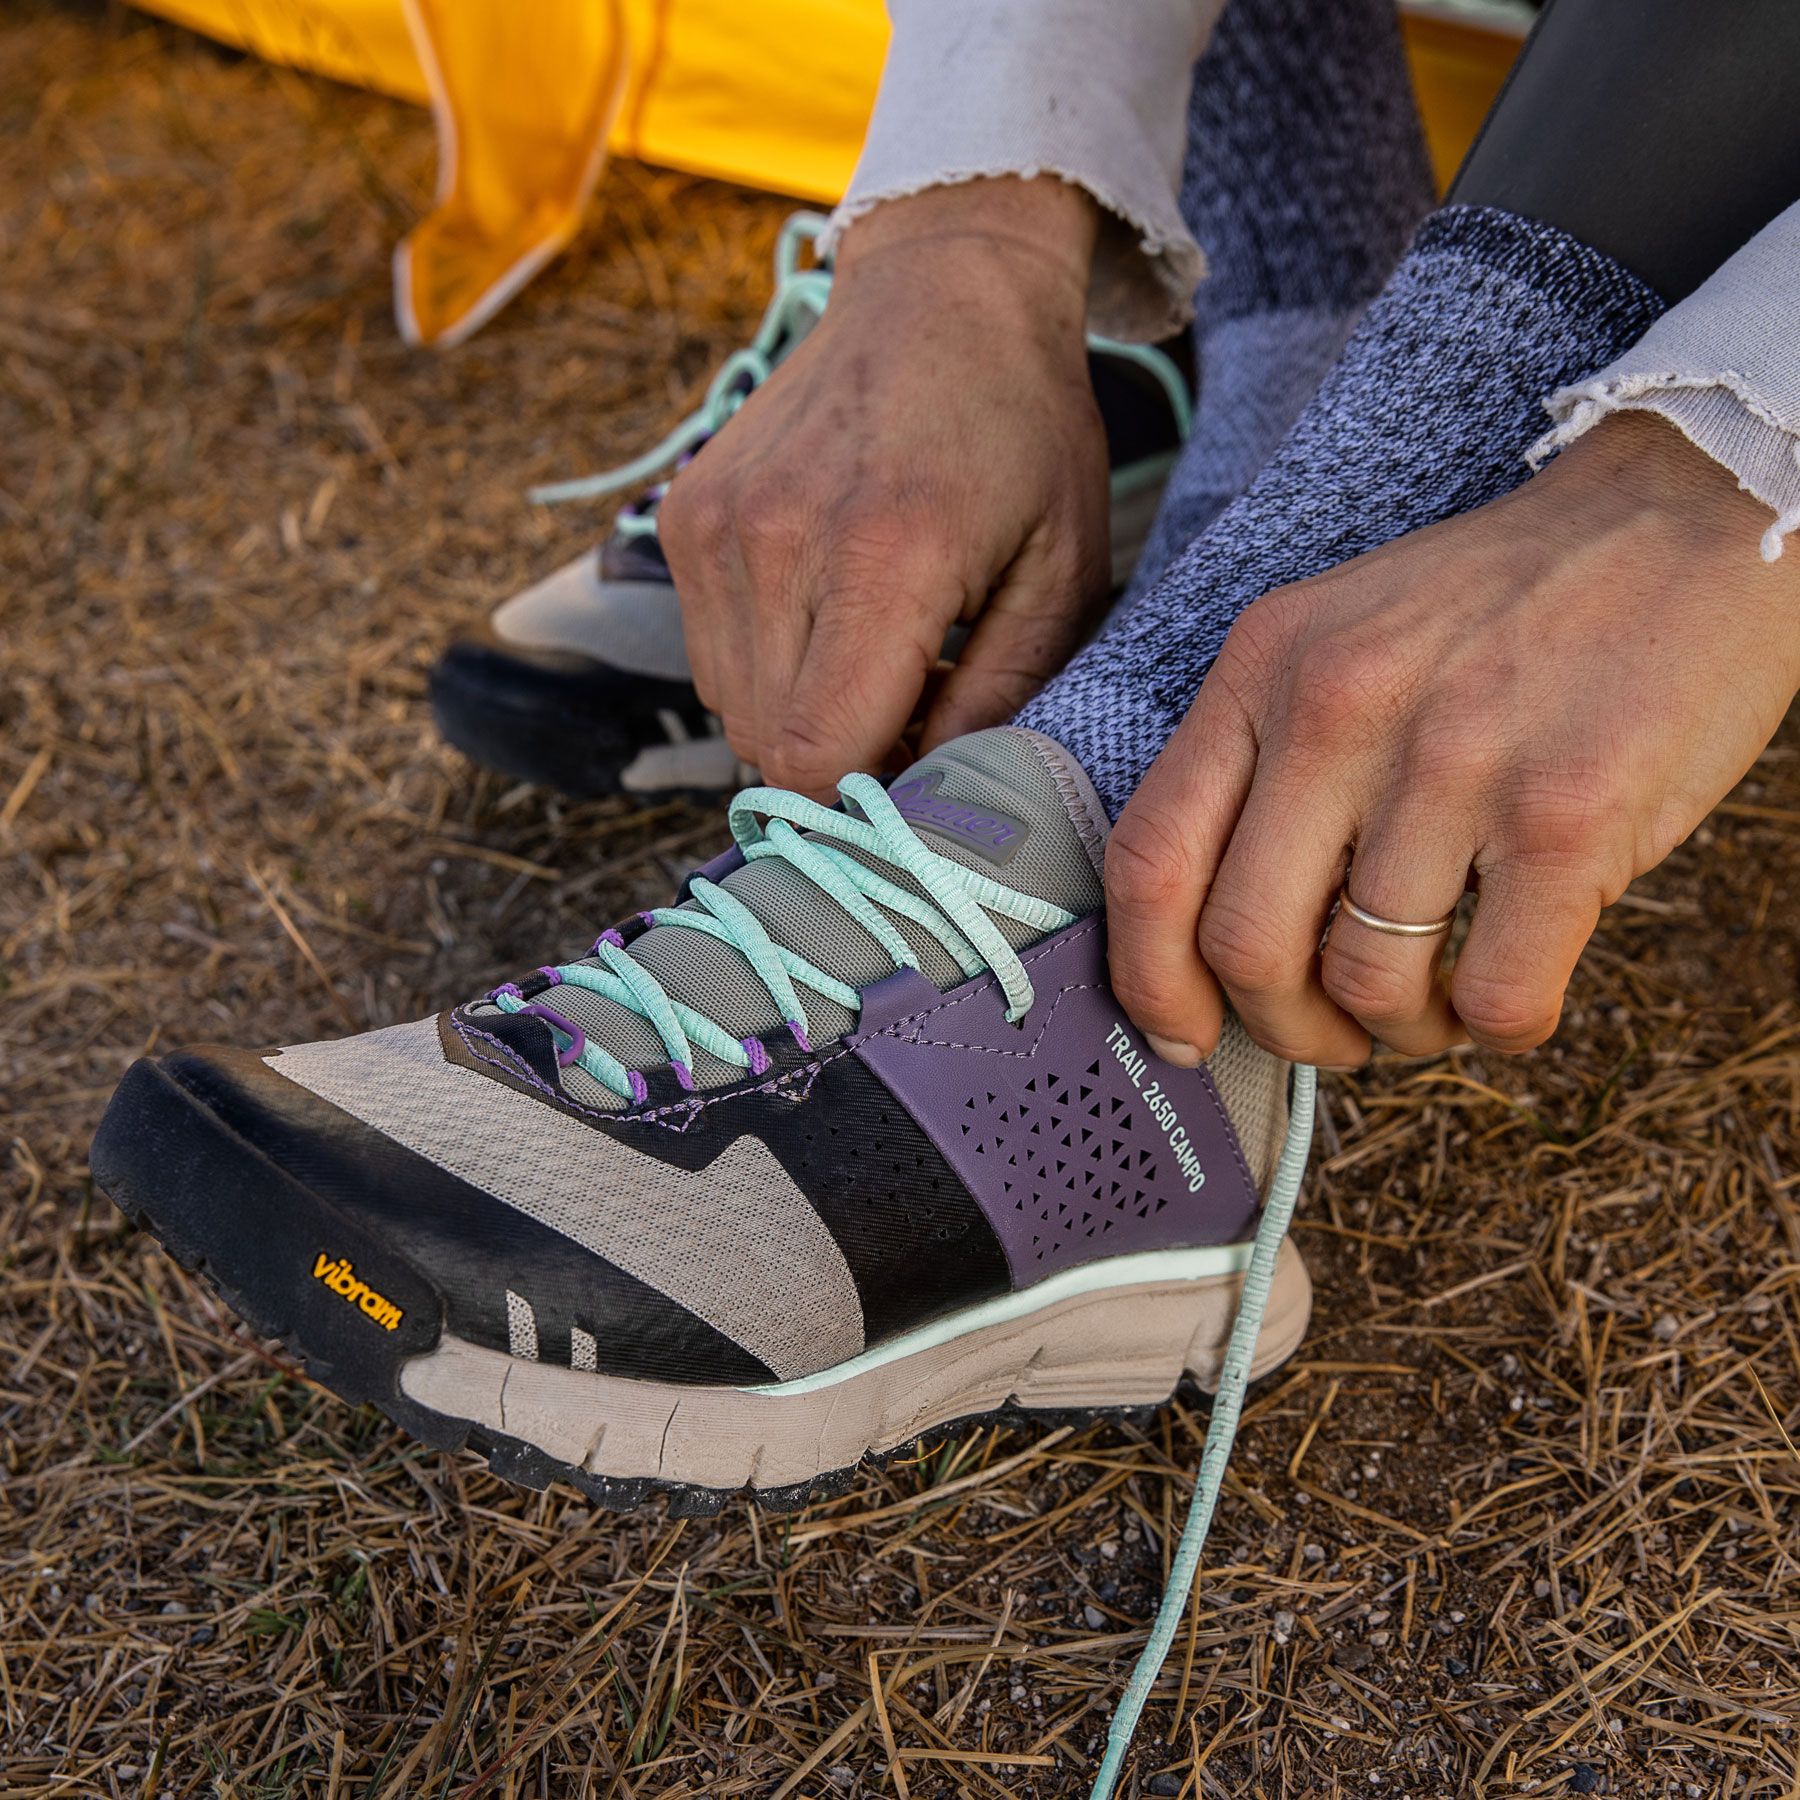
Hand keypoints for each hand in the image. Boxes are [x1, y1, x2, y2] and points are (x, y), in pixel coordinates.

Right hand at [658, 178, 1110, 794]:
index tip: (916, 766)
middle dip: (838, 754)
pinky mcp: (683, 514)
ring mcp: (714, 525)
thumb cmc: (1024, 435)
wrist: (941, 289)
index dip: (861, 794)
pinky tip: (826, 609)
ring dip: (799, 710)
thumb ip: (1001, 701)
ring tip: (873, 649)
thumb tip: (927, 792)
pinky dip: (765, 663)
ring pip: (729, 708)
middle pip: (767, 744)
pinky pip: (708, 654)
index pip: (812, 754)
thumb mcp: (1062, 574)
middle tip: (912, 700)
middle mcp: (775, 542)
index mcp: (884, 558)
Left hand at [1105, 412, 1799, 1068]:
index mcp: (1264, 664)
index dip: (1147, 978)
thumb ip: (1264, 763)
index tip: (1178, 1034)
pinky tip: (1509, 987)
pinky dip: (1494, 1026)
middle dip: (1283, 1026)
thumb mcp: (1338, 637)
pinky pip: (1494, 996)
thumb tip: (1218, 942)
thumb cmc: (1505, 602)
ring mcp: (1453, 761)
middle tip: (1331, 1032)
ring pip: (1368, 983)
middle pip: (1244, 945)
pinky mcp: (1569, 814)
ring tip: (1433, 997)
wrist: (1690, 513)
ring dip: (1397, 1028)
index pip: (1150, 856)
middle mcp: (1339, 708)